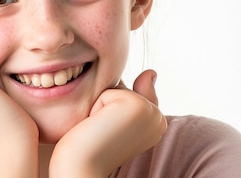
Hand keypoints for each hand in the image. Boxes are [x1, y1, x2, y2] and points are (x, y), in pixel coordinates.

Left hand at [50, 69, 166, 177]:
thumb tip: (152, 72)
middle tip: (102, 131)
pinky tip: (96, 124)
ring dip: (100, 103)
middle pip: (123, 87)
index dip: (111, 110)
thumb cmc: (92, 148)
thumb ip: (136, 96)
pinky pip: (108, 88)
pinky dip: (95, 105)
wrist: (82, 168)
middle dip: (106, 104)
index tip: (108, 134)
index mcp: (157, 123)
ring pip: (116, 86)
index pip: (132, 95)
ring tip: (99, 128)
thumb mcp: (115, 120)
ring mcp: (151, 112)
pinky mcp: (136, 105)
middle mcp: (158, 118)